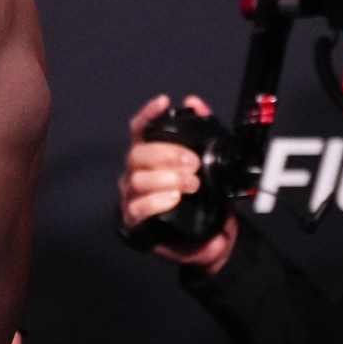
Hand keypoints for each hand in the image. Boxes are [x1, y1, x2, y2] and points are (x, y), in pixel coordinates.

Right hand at [119, 95, 237, 272]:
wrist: (206, 241)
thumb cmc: (200, 201)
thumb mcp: (209, 166)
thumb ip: (203, 133)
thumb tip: (196, 103)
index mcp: (150, 157)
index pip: (141, 130)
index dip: (149, 114)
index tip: (164, 102)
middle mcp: (136, 173)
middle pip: (138, 154)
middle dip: (166, 154)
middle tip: (192, 163)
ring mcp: (133, 195)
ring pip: (138, 179)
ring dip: (166, 179)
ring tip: (190, 184)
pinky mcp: (134, 219)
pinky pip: (138, 206)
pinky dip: (156, 201)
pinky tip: (173, 199)